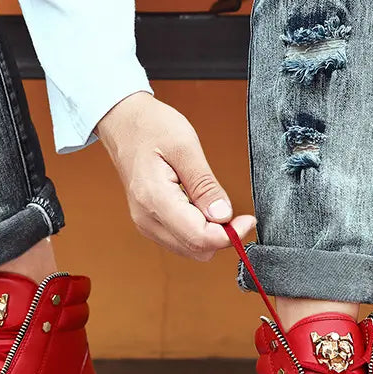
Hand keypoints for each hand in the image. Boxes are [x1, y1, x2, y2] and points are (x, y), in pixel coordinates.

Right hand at [97, 92, 256, 260]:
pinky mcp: (149, 223)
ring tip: (216, 205)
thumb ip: (205, 185)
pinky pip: (180, 240)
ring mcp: (145, 223)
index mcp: (155, 199)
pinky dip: (198, 231)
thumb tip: (223, 216)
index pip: (199, 237)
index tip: (248, 220)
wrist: (124, 123)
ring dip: (210, 235)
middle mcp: (147, 219)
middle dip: (221, 236)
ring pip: (190, 249)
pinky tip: (202, 209)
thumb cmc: (151, 128)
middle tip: (236, 213)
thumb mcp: (186, 147)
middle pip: (196, 250)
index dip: (230, 235)